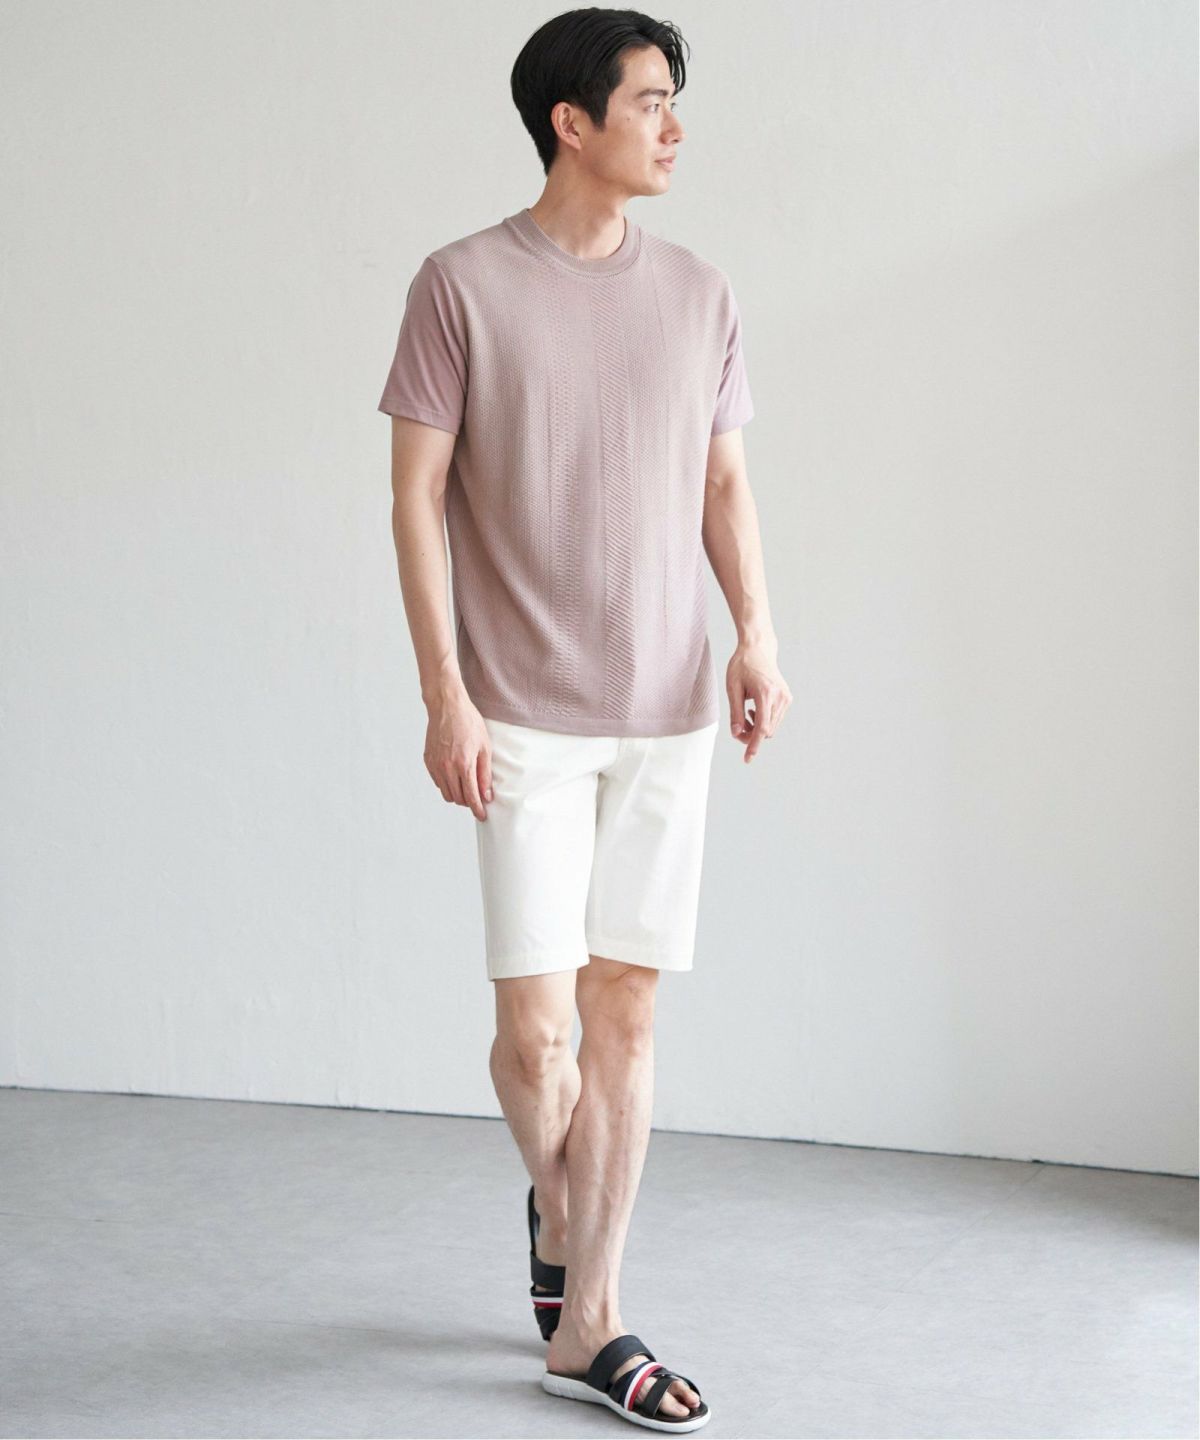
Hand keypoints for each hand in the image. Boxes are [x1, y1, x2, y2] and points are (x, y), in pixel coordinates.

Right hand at [423, 688, 492, 819]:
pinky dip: (446, 784)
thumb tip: (486, 795)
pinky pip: (438, 782)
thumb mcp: (484, 747)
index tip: (482, 816)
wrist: (447, 706)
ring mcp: (435, 765)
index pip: (471, 796)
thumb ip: (485, 773)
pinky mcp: (428, 761)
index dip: (477, 809)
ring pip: (446, 793)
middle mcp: (447, 767)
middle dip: (468, 802)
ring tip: (466, 787)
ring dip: (457, 795)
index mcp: (463, 764)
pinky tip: (455, 776)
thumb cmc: (469, 723)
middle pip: (457, 798)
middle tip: (477, 798)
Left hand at [727, 638, 791, 762]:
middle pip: (767, 731)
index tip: (747, 759)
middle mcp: (780, 697)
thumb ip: (735, 712)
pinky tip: (754, 710)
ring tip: (745, 714)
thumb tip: (736, 734)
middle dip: (750, 735)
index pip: (762, 728)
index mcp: (766, 694)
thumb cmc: (742, 665)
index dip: (753, 745)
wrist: (758, 649)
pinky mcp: (787, 698)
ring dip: (757, 728)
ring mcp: (786, 698)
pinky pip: (775, 719)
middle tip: (737, 728)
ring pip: (772, 727)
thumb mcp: (733, 687)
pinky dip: (764, 721)